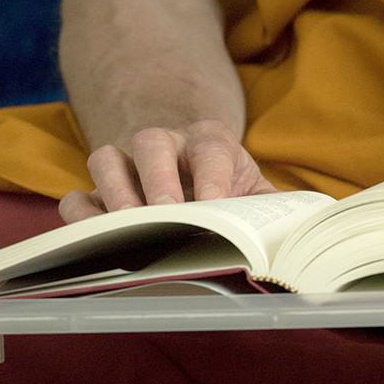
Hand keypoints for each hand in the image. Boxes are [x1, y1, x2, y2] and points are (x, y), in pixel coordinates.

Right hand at [59, 120, 277, 222]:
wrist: (197, 172)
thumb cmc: (232, 191)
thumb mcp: (260, 194)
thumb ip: (280, 212)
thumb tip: (306, 238)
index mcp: (211, 143)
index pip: (211, 149)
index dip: (213, 176)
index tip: (217, 206)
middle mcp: (165, 145)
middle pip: (152, 141)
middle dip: (158, 179)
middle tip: (166, 215)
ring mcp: (127, 166)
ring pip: (106, 158)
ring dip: (114, 193)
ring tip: (127, 228)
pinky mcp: (99, 193)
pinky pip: (76, 195)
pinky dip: (80, 215)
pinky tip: (94, 241)